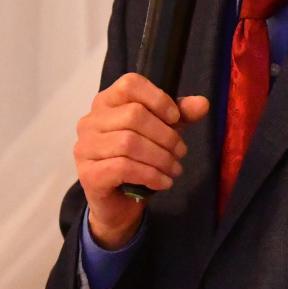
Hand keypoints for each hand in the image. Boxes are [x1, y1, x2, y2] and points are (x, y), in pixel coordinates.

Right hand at [74, 73, 209, 247]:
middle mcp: (90, 121)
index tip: (176, 118)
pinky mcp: (88, 173)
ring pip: (129, 142)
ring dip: (160, 157)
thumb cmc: (137, 162)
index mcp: (106, 103)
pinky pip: (123, 167)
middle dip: (165, 135)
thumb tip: (202, 103)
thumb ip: (179, 116)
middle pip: (133, 115)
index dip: (158, 98)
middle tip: (180, 152)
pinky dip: (150, 175)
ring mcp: (85, 147)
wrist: (117, 204)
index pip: (129, 84)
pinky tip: (163, 182)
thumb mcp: (161, 134)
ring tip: (174, 169)